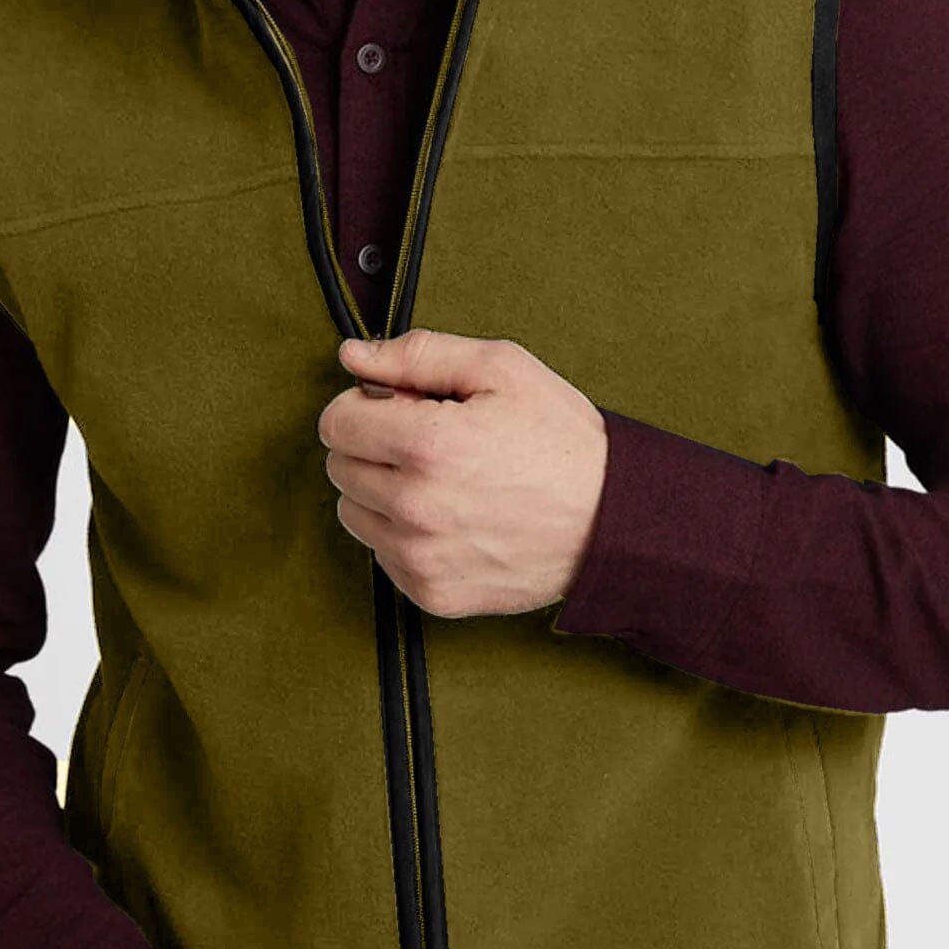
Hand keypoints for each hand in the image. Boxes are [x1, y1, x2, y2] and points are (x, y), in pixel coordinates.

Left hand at [318, 329, 608, 616]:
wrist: (612, 523)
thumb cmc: (561, 441)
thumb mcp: (502, 370)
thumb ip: (418, 355)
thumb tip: (351, 355)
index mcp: (428, 445)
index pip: (336, 423)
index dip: (366, 406)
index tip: (402, 408)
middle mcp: (416, 507)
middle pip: (340, 468)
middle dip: (374, 447)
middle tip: (431, 444)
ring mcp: (421, 557)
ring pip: (355, 514)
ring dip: (383, 494)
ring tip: (443, 483)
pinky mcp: (432, 593)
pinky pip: (382, 557)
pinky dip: (405, 536)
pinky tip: (453, 520)